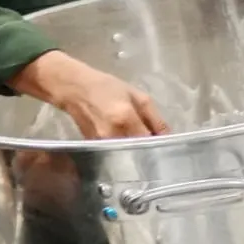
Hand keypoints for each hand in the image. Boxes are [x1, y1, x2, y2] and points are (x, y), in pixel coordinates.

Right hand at [10, 51, 168, 138]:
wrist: (74, 89)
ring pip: (128, 155)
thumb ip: (156, 119)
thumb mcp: (138, 96)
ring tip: (141, 142)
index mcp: (126, 119)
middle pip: (140, 152)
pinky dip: (125, 150)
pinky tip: (126, 141)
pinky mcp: (94, 147)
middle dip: (150, 151)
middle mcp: (113, 135)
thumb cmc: (107, 87)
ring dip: (138, 151)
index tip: (168, 145)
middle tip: (156, 145)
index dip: (161, 146)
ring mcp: (102, 143)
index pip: (150, 143)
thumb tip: (169, 138)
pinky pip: (116, 153)